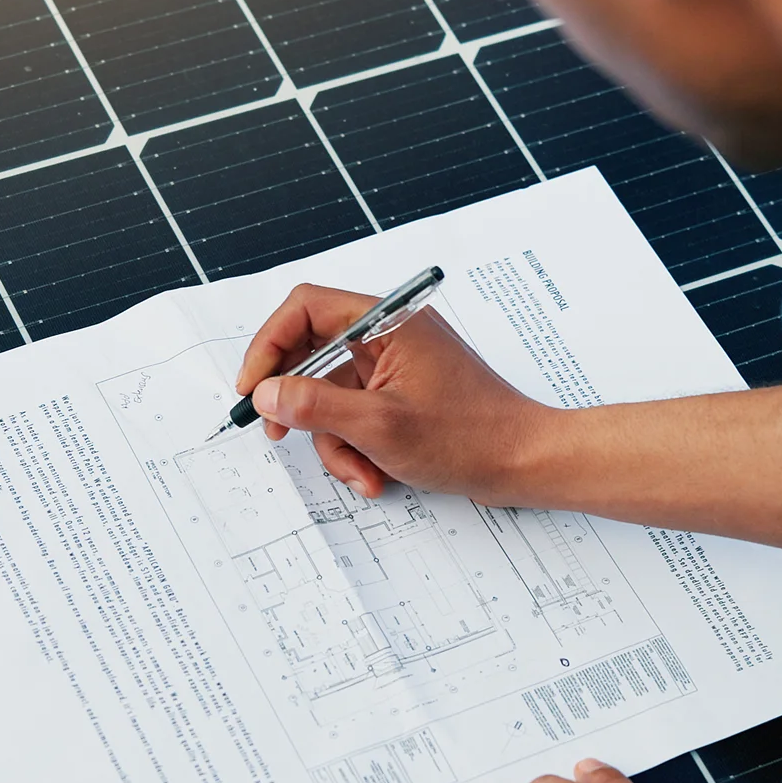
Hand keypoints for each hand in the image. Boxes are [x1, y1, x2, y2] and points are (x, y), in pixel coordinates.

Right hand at [234, 283, 554, 500]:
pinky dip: (357, 447)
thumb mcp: (379, 425)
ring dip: (335, 440)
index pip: (305, 309)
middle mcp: (389, 335)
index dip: (269, 345)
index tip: (254, 387)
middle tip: (279, 433)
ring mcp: (396, 367)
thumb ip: (314, 405)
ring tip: (362, 471)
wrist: (527, 462)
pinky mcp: (401, 396)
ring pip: (331, 396)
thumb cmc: (472, 437)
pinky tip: (377, 473)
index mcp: (387, 321)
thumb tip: (267, 393)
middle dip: (299, 404)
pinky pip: (356, 415)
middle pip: (312, 355)